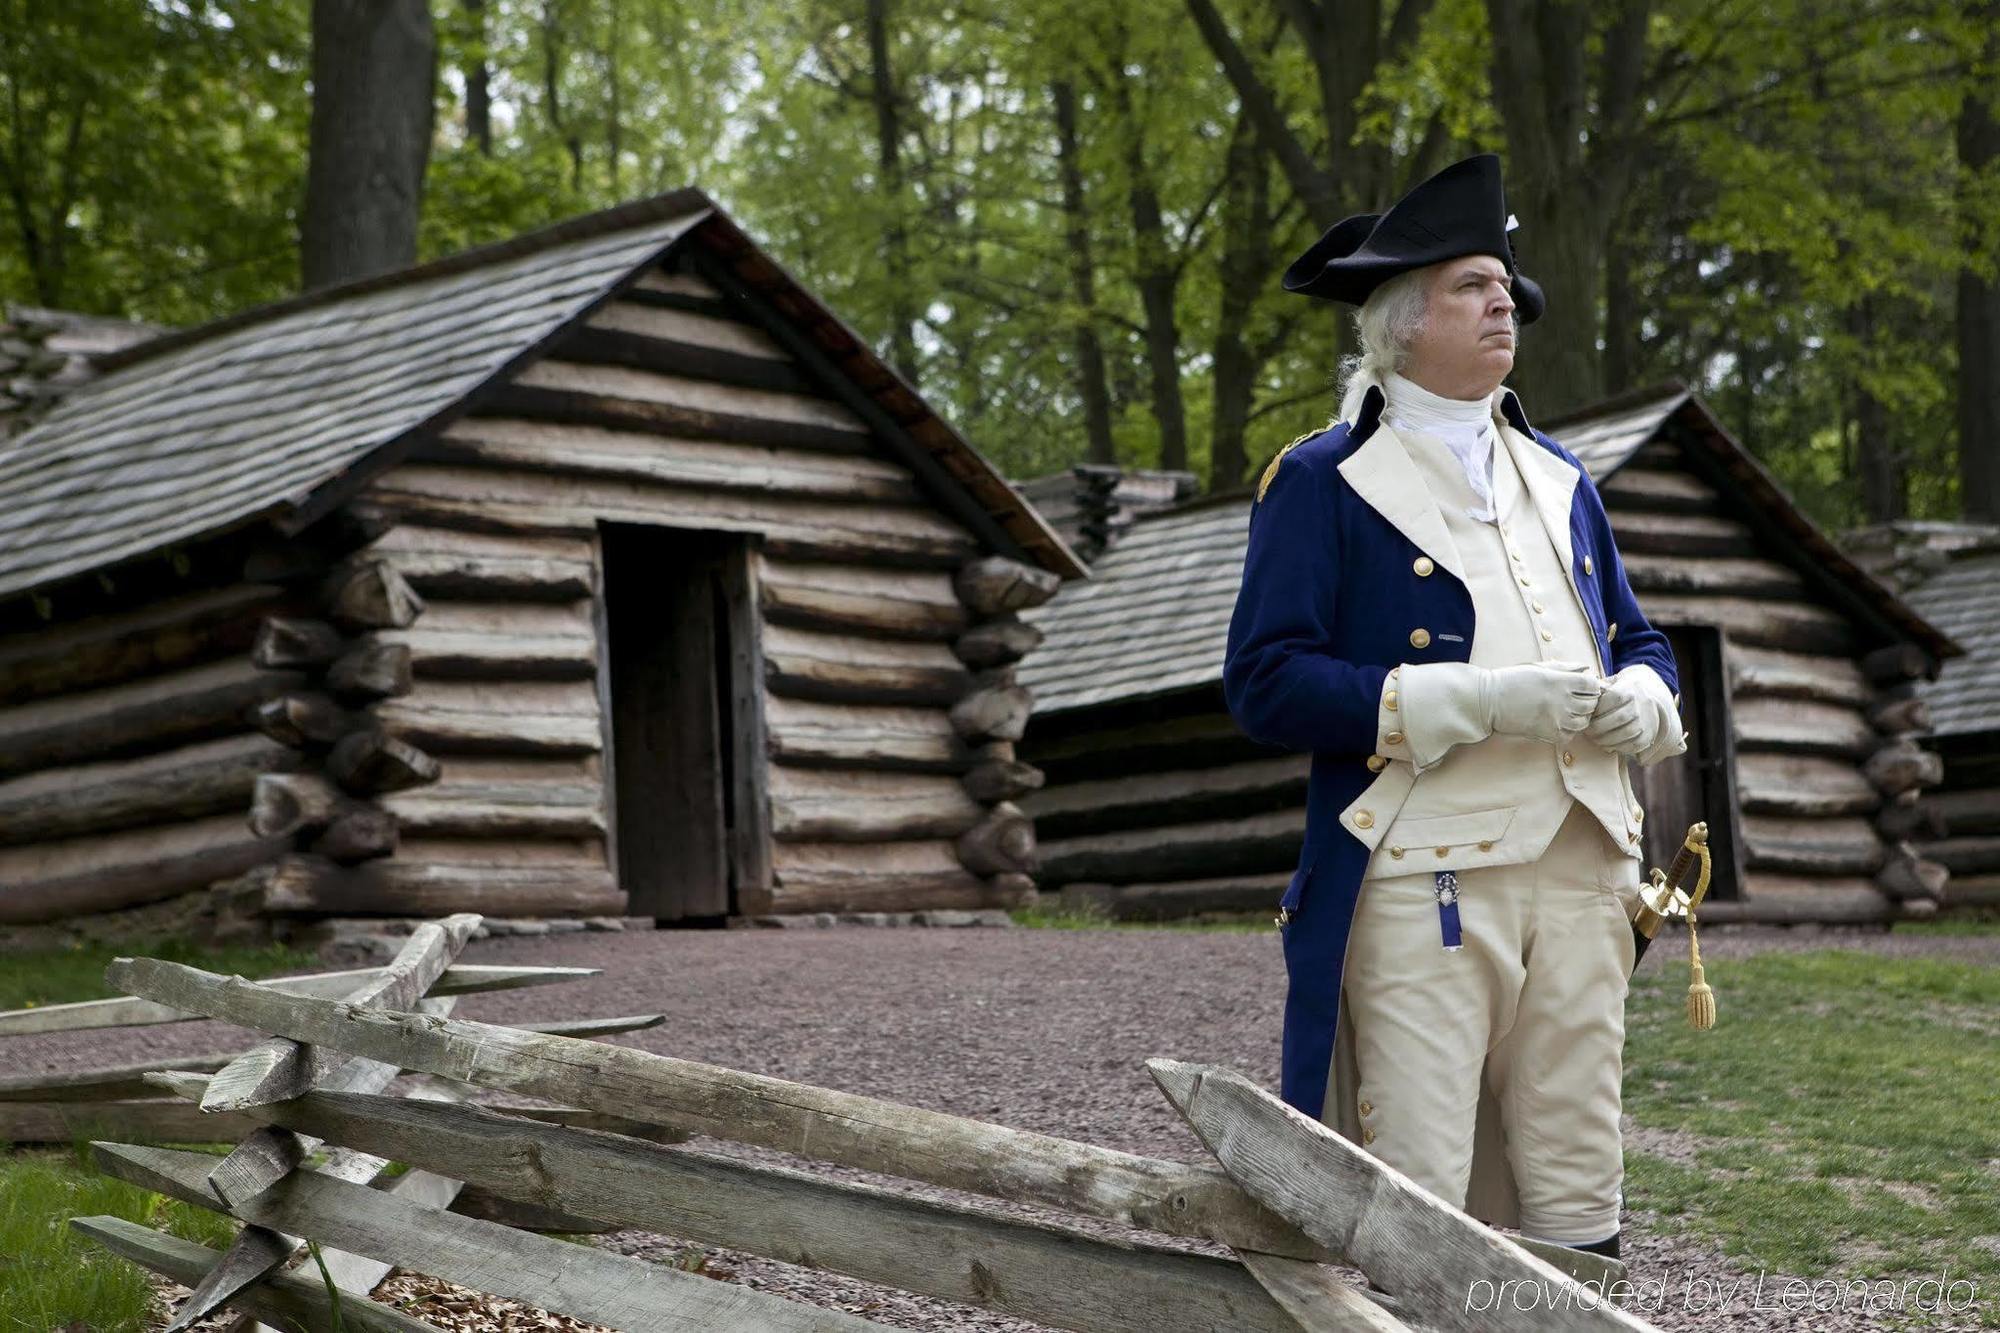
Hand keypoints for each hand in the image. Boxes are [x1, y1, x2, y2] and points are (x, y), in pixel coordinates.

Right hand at [1484, 661, 1602, 743]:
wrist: (1488, 700)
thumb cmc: (1511, 680)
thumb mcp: (1539, 668)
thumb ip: (1565, 668)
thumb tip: (1586, 668)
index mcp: (1560, 680)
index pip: (1592, 685)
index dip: (1591, 685)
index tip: (1583, 686)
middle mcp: (1562, 700)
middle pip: (1591, 704)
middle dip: (1587, 701)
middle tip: (1576, 700)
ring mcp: (1557, 718)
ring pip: (1583, 722)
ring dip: (1579, 717)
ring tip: (1568, 712)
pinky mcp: (1548, 733)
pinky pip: (1570, 736)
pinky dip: (1568, 731)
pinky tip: (1558, 723)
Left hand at [1585, 670, 1657, 755]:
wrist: (1649, 697)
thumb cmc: (1620, 692)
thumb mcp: (1611, 683)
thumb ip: (1597, 688)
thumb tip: (1582, 696)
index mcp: (1629, 689)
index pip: (1613, 699)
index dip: (1597, 710)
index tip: (1586, 716)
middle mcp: (1641, 704)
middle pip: (1619, 718)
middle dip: (1599, 727)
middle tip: (1588, 732)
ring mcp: (1646, 720)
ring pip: (1627, 733)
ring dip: (1607, 739)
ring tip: (1595, 739)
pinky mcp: (1648, 735)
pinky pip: (1634, 744)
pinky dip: (1618, 747)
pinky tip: (1608, 745)